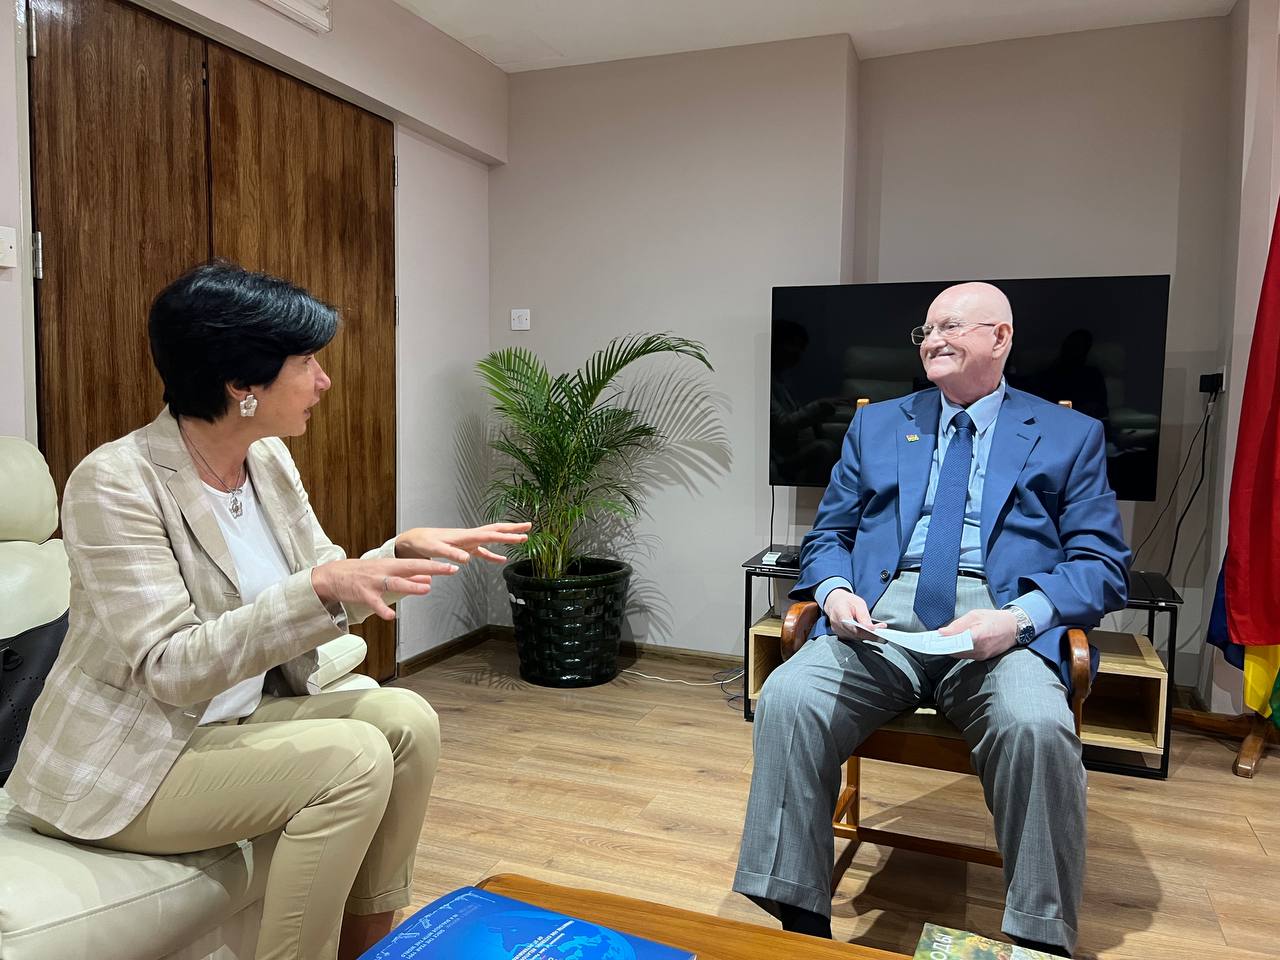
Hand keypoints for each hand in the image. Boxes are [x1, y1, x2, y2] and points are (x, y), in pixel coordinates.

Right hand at [311, 557, 458, 620]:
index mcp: (391, 564)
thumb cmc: (362, 573)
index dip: (437, 566)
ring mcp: (374, 582)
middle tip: (449, 569)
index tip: (454, 566)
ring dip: (411, 586)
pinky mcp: (363, 594)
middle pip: (411, 568)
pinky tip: (391, 616)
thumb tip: (428, 580)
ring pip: (395, 583)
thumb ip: (406, 576)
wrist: (334, 575)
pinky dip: (383, 610)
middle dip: (432, 569)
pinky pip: (375, 603)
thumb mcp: (386, 570)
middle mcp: (385, 571)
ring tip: (425, 589)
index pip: (418, 563)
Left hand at [394, 522, 530, 564]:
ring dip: (506, 537)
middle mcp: (469, 536)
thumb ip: (451, 554)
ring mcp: (468, 541)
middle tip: (529, 526)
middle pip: (495, 530)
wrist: (413, 540)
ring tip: (522, 537)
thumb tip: (467, 560)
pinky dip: (493, 555)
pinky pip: (483, 551)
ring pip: (492, 537)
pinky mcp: (464, 548)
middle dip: (512, 529)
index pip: (490, 535)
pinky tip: (501, 560)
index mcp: (464, 536)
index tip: (521, 537)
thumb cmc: (423, 543)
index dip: (506, 536)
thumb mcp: (435, 550)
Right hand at [822, 589, 885, 639]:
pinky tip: (871, 635)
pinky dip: (862, 637)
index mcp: (840, 613)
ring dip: (868, 637)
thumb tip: (871, 629)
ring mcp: (837, 631)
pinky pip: (853, 638)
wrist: (834, 602)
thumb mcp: (858, 603)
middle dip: (870, 635)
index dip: (865, 630)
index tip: (877, 630)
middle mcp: (836, 624)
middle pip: (855, 634)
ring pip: (855, 638)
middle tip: (883, 633)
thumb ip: (863, 616)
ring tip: (880, 634)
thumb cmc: (848, 601)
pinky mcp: (840, 634)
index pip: (853, 626)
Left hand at [942, 608, 1018, 659]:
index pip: (958, 642)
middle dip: (945, 645)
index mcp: (980, 635)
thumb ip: (958, 624)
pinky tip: (953, 644)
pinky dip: (959, 650)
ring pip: (960, 654)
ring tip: (942, 641)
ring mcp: (982, 655)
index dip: (945, 641)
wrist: (1013, 628)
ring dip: (951, 648)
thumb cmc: (995, 619)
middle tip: (935, 639)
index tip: (935, 638)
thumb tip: (942, 632)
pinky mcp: (983, 658)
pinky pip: (966, 656)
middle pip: (957, 650)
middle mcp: (981, 649)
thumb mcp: (975, 615)